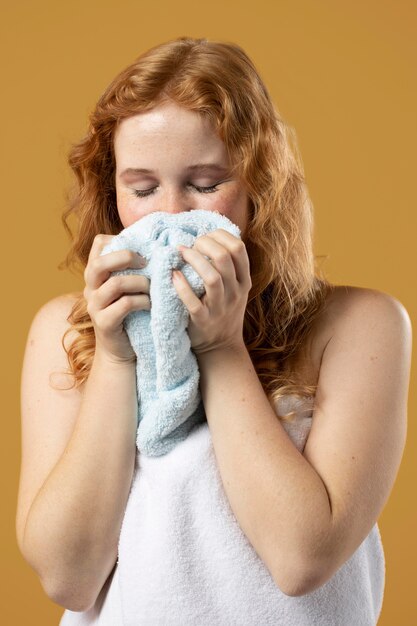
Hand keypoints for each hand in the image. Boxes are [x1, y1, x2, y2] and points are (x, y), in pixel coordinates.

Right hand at [83, 234, 149, 363]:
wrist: (120, 351)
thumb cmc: (129, 315)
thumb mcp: (127, 288)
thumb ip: (132, 269)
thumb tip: (157, 246)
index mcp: (96, 274)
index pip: (98, 245)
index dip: (119, 241)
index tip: (140, 250)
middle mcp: (90, 288)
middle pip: (100, 263)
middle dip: (126, 257)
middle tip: (146, 263)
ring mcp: (95, 307)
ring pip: (116, 284)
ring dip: (140, 282)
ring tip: (151, 288)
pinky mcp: (104, 323)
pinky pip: (125, 305)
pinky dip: (142, 301)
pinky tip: (150, 304)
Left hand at [172, 229, 251, 355]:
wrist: (220, 346)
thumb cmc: (223, 310)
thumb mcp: (234, 287)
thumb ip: (228, 265)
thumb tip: (208, 236)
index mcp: (243, 280)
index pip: (238, 247)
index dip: (220, 236)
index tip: (205, 237)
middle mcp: (235, 292)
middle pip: (224, 258)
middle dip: (204, 244)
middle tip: (190, 244)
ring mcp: (220, 307)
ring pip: (212, 278)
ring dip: (193, 260)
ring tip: (180, 253)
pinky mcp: (203, 321)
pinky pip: (193, 302)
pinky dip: (181, 287)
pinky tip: (173, 275)